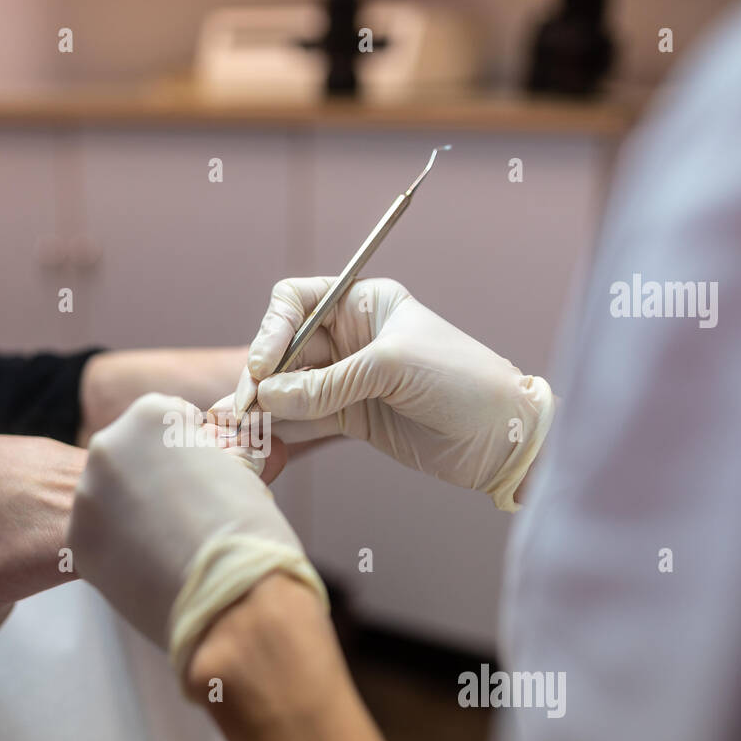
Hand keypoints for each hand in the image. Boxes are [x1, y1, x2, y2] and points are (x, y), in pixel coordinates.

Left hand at [68, 393, 326, 674]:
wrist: (232, 593)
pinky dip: (121, 550)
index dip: (187, 452)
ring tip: (172, 545)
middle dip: (154, 482)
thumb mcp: (243, 474)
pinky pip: (99, 539)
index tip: (201, 477)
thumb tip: (270, 447)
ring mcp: (86, 494)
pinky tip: (152, 564)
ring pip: (109, 499)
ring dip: (135, 515)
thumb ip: (231, 457)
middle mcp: (108, 445)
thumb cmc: (248, 528)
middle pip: (130, 459)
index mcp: (149, 415)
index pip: (163, 422)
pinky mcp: (77, 542)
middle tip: (187, 515)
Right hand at [232, 277, 555, 510]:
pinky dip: (280, 428)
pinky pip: (303, 418)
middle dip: (262, 375)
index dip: (274, 331)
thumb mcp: (393, 369)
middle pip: (285, 348)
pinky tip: (256, 438)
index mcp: (364, 303)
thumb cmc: (463, 382)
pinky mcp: (351, 418)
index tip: (265, 368)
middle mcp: (350, 337)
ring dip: (263, 405)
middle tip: (246, 407)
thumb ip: (328, 383)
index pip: (297, 302)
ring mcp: (348, 379)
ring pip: (289, 387)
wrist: (504, 438)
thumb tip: (270, 397)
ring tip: (236, 426)